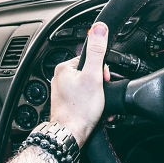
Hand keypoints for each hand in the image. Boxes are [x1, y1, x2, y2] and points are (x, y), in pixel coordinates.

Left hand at [50, 22, 110, 143]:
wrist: (71, 134)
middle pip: (89, 73)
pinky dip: (92, 103)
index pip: (90, 59)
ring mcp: (62, 92)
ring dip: (98, 95)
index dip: (101, 71)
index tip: (103, 81)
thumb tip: (99, 28)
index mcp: (64, 68)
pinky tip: (94, 110)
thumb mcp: (94, 76)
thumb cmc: (80, 110)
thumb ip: (97, 51)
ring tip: (97, 104)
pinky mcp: (67, 104)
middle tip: (100, 95)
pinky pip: (84, 98)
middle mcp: (60, 78)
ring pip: (87, 87)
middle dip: (100, 84)